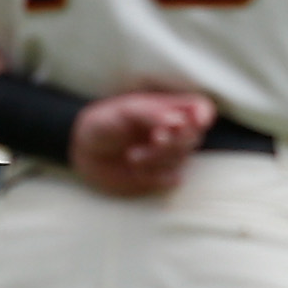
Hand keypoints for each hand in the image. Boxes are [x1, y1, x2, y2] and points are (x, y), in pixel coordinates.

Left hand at [70, 91, 214, 198]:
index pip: (200, 108)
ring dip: (158, 159)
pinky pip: (171, 179)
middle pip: (194, 136)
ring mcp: (167, 155)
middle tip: (154, 139)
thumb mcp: (123, 111)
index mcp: (166, 109)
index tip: (194, 122)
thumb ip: (151, 114)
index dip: (203, 115)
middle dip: (175, 141)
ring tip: (132, 156)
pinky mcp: (159, 176)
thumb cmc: (104, 123)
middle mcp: (172, 132)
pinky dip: (154, 176)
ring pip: (182, 159)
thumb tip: (179, 121)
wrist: (83, 152)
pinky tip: (135, 171)